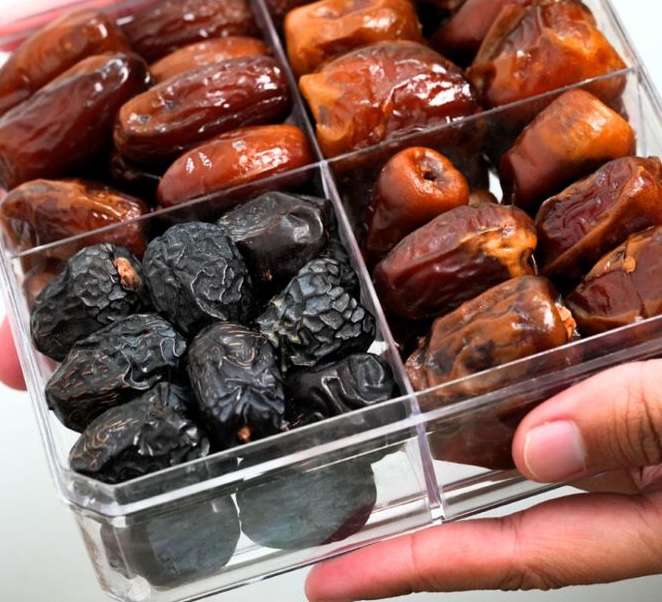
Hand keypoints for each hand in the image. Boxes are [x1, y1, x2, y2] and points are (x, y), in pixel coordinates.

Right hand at [0, 0, 587, 387]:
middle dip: (74, 292)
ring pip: (217, 243)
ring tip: (128, 375)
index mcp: (167, 64)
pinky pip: (330, 231)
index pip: (61, 150)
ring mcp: (299, 146)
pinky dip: (292, 284)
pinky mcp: (374, 159)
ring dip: (169, 311)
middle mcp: (225, 118)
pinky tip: (265, 332)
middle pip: (129, 216)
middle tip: (32, 368)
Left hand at [306, 360, 661, 599]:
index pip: (507, 556)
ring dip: (460, 447)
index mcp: (646, 519)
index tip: (330, 582)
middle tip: (339, 503)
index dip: (412, 569)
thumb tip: (539, 447)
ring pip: (527, 459)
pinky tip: (486, 378)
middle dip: (418, 517)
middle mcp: (629, 497)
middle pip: (503, 516)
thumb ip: (639, 422)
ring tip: (393, 427)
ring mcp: (632, 458)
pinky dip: (513, 403)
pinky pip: (560, 414)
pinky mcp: (635, 415)